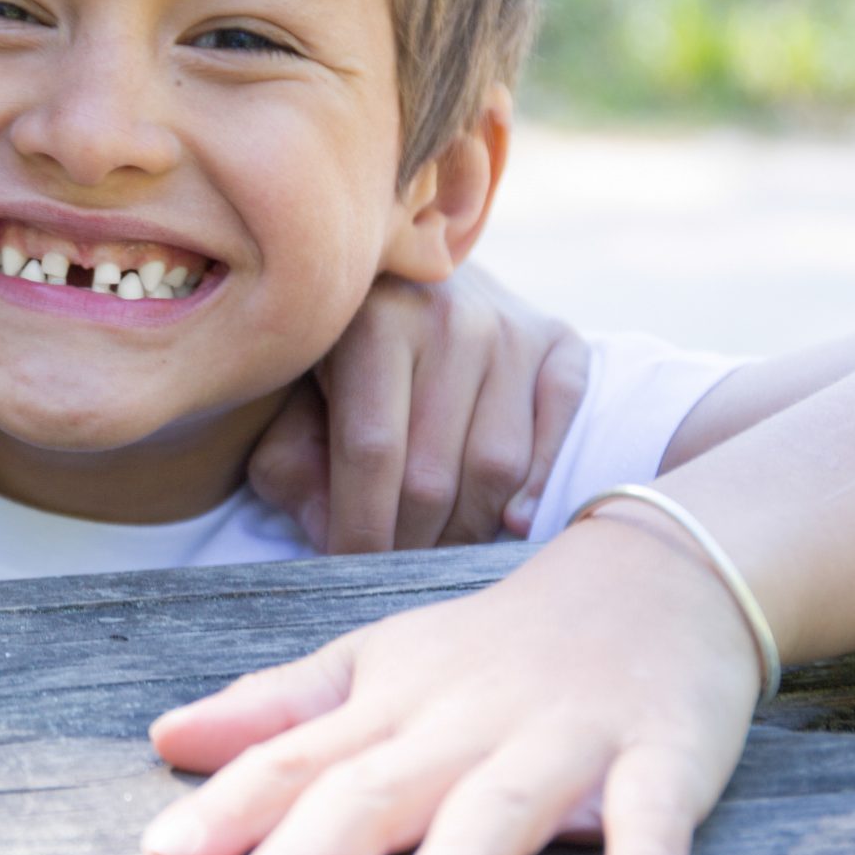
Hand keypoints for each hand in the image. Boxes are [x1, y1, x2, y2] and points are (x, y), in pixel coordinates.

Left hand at [139, 507, 762, 854]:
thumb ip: (277, 708)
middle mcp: (465, 721)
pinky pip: (653, 812)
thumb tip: (164, 739)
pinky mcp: (665, 754)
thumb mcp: (375, 663)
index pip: (295, 757)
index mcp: (390, 703)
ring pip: (503, 802)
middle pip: (383, 786)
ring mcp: (566, 737)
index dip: (230, 806)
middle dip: (319, 851)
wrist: (655, 575)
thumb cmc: (492, 647)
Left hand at [246, 264, 587, 551]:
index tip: (348, 571)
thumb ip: (295, 464)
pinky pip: (560, 427)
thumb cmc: (340, 354)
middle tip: (391, 574)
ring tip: (436, 554)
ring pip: (497, 464)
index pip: (372, 449)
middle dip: (409, 542)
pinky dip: (541, 486)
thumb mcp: (294, 398)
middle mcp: (448, 319)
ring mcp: (510, 329)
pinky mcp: (560, 343)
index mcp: (372, 323)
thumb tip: (332, 535)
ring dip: (466, 530)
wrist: (413, 280)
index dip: (360, 525)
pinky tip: (511, 522)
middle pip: (434, 470)